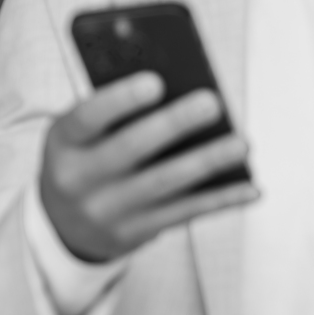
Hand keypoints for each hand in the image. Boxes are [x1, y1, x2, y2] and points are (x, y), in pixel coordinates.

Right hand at [40, 73, 257, 262]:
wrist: (64, 224)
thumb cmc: (86, 157)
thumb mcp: (83, 132)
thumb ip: (118, 109)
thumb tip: (180, 84)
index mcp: (63, 142)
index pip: (87, 118)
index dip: (120, 101)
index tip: (156, 82)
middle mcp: (79, 180)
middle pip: (131, 150)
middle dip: (174, 125)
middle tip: (212, 103)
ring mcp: (108, 211)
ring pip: (165, 185)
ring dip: (208, 162)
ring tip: (241, 143)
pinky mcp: (137, 232)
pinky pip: (186, 213)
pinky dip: (221, 199)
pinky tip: (250, 187)